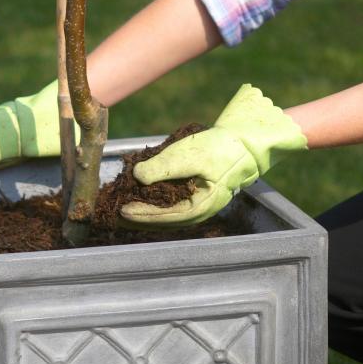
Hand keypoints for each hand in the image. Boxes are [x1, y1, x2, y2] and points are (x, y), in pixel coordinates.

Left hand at [121, 84, 306, 227]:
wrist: (247, 143)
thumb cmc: (222, 148)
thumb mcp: (190, 154)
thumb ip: (163, 167)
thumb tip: (137, 176)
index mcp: (202, 205)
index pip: (165, 216)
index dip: (142, 215)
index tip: (121, 210)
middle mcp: (201, 210)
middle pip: (165, 220)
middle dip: (140, 219)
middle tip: (116, 216)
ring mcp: (201, 203)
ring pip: (169, 215)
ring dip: (147, 213)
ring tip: (125, 211)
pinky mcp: (199, 194)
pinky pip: (174, 205)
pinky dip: (157, 205)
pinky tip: (144, 199)